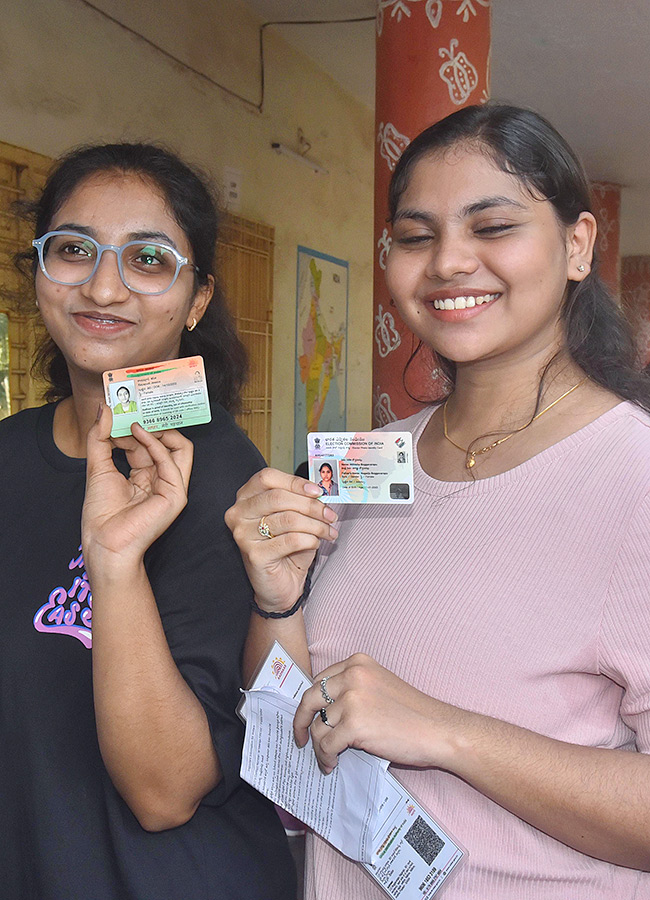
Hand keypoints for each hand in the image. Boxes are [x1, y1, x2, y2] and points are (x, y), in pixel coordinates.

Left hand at [82, 404, 192, 564]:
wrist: (104, 542)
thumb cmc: (101, 515)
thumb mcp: (97, 467)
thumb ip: (100, 438)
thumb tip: (104, 409)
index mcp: (146, 476)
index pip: (149, 444)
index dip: (135, 426)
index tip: (120, 412)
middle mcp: (161, 480)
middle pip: (169, 443)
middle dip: (154, 423)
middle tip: (135, 407)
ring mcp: (172, 488)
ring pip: (181, 447)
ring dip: (160, 429)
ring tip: (138, 419)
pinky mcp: (176, 495)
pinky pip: (172, 460)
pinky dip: (155, 443)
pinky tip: (137, 433)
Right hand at [225, 468, 338, 613]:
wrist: (280, 585)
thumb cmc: (287, 548)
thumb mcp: (294, 517)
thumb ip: (300, 500)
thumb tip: (319, 490)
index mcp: (245, 498)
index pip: (267, 477)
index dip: (294, 482)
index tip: (317, 491)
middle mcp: (238, 514)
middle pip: (279, 497)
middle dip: (311, 506)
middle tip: (330, 515)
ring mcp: (243, 535)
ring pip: (288, 519)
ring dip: (316, 525)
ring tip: (328, 531)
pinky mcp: (254, 555)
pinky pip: (291, 540)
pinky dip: (310, 540)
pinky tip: (315, 543)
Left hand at [294, 654, 461, 773]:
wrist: (439, 730)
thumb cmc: (414, 714)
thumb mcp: (379, 686)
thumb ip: (353, 690)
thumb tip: (325, 711)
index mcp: (358, 663)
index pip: (320, 680)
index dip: (311, 702)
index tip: (307, 717)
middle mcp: (352, 675)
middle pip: (310, 699)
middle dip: (301, 721)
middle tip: (300, 738)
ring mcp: (352, 699)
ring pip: (317, 727)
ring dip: (319, 747)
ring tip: (327, 758)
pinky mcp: (354, 724)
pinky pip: (327, 745)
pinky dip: (326, 758)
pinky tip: (333, 764)